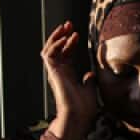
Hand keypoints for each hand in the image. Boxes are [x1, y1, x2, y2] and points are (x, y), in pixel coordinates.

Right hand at [42, 21, 97, 139]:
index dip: (70, 42)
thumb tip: (91, 74)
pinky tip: (65, 38)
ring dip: (56, 37)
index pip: (66, 53)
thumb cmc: (84, 107)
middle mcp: (59, 71)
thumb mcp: (90, 89)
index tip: (77, 33)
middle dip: (62, 35)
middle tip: (69, 24)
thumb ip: (89, 81)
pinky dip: (55, 45)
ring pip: (49, 49)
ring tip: (65, 27)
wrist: (79, 115)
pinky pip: (49, 55)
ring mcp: (55, 72)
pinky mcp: (53, 72)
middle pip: (57, 48)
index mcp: (67, 74)